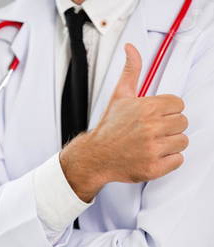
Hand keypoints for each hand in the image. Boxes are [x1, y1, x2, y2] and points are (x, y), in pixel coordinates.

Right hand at [60, 44, 188, 201]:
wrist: (95, 156)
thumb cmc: (109, 128)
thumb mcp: (119, 95)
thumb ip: (131, 70)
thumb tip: (131, 48)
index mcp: (146, 108)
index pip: (178, 104)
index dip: (166, 110)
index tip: (153, 116)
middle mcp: (151, 128)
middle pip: (182, 123)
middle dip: (168, 126)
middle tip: (151, 131)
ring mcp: (153, 149)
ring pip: (182, 141)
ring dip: (169, 144)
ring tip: (151, 143)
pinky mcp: (154, 167)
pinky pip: (178, 160)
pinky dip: (167, 160)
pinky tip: (152, 155)